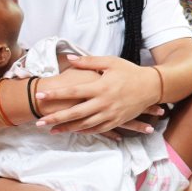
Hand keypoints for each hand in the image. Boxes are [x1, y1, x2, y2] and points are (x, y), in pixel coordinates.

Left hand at [35, 57, 161, 134]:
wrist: (152, 86)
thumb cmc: (130, 72)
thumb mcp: (110, 62)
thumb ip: (88, 61)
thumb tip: (68, 59)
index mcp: (101, 86)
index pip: (73, 91)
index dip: (55, 94)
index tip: (40, 96)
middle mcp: (104, 102)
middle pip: (75, 113)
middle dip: (56, 118)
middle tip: (39, 122)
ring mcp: (110, 114)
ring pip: (84, 124)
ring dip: (67, 128)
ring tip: (52, 130)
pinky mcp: (116, 121)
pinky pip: (97, 129)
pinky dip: (84, 131)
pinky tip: (73, 131)